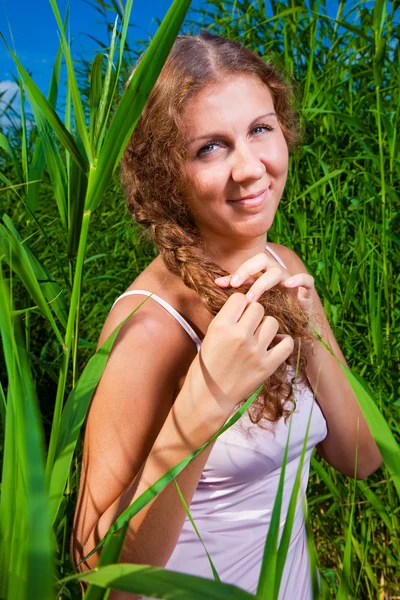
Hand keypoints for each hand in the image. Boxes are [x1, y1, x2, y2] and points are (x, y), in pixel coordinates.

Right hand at [183, 292, 293, 417]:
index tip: (238, 314)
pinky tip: (274, 344)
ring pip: (272, 322)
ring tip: (258, 337)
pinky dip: (282, 342)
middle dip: (253, 315)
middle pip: (258, 308)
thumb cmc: (206, 366)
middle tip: (248, 326)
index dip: (240, 305)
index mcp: (221, 326)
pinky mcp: (267, 366)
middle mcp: (239, 336)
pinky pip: (287, 343)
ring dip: (266, 327)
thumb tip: (245, 305)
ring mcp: (255, 351)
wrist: (208, 397)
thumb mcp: (210, 336)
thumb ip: (227, 319)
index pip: (240, 298)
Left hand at [214, 252, 314, 319]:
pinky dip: (299, 280)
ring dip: (263, 283)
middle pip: (263, 259)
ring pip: (277, 272)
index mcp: (263, 274)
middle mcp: (276, 274)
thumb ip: (236, 289)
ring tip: (252, 299)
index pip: (249, 264)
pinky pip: (306, 280)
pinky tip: (288, 285)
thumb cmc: (269, 312)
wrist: (292, 328)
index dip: (238, 271)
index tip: (225, 284)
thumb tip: (216, 282)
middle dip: (248, 270)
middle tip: (236, 285)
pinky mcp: (305, 292)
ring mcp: (291, 281)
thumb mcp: (252, 300)